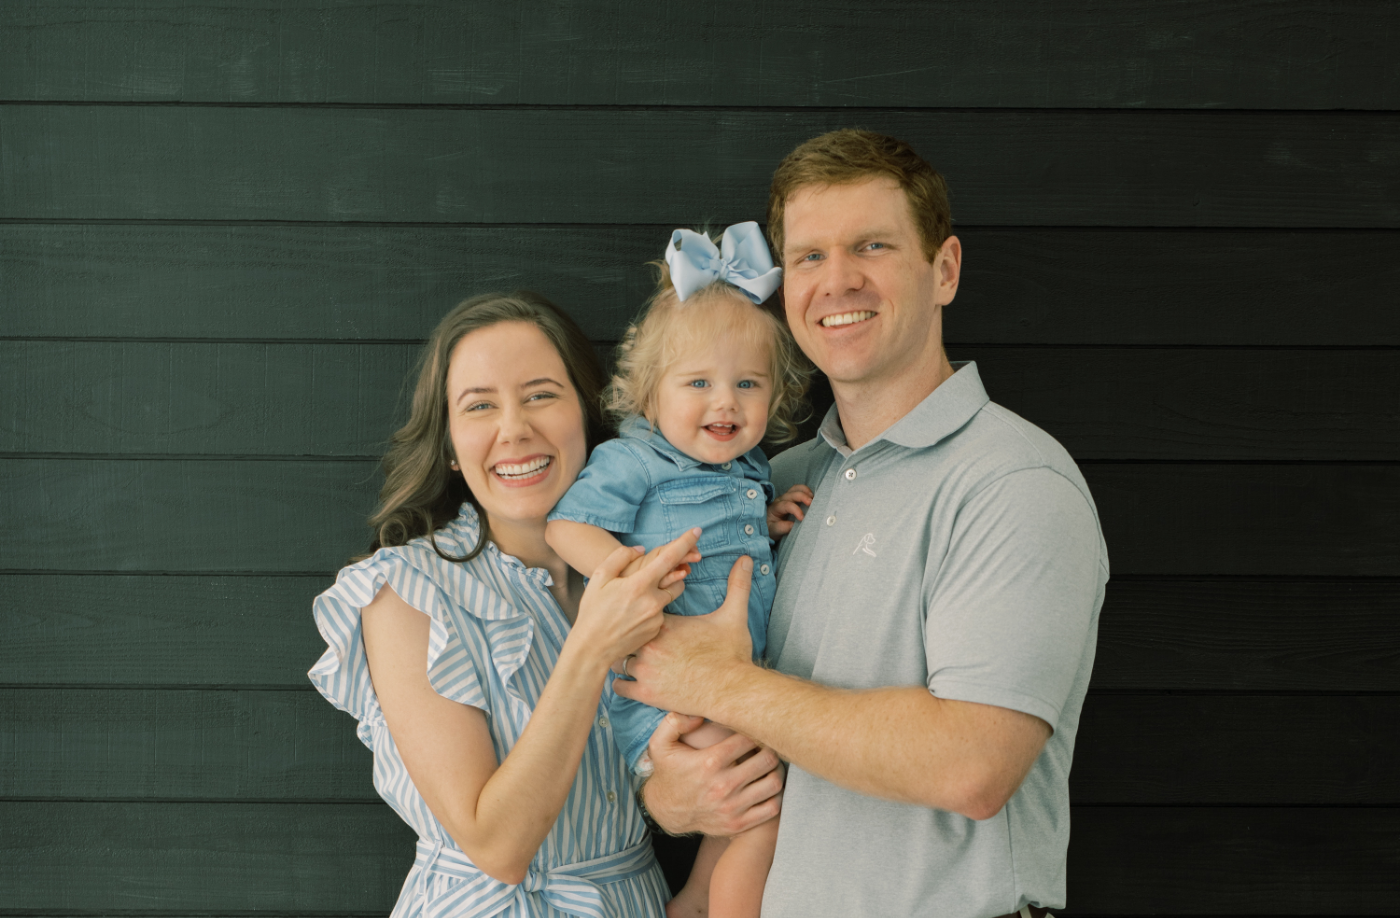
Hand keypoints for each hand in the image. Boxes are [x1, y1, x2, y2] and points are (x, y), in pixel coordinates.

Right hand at [571, 528, 700, 667]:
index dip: (685, 542)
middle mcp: (653, 601)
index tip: (698, 530)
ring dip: (661, 592)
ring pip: (669, 596)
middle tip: (655, 575)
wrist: (592, 647)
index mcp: (639, 584)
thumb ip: (620, 557)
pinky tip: (633, 615)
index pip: (669, 557)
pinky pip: (661, 612)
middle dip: (673, 573)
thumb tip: (641, 549)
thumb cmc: (593, 611)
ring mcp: (657, 617)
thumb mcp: (599, 577)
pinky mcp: (657, 629)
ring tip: (636, 599)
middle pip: (678, 579)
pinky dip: (652, 609)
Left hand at [613, 555, 753, 715]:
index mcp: (666, 624)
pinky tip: (633, 680)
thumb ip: (737, 585)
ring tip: (635, 660)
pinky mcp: (646, 694)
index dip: (642, 614)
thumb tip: (746, 559)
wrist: (732, 691)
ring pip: (619, 660)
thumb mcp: (734, 616)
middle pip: (625, 634)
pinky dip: (623, 683)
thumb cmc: (732, 655)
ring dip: (626, 660)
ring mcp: (646, 671)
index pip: (641, 610)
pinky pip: (619, 686)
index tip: (646, 618)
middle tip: (634, 639)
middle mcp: (651, 645)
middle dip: (630, 636)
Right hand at [641, 713, 783, 836]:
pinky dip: (776, 795)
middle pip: (767, 759)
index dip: (754, 731)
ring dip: (776, 771)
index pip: (749, 739)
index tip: (752, 730)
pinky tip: (766, 786)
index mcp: (709, 762)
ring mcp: (732, 807)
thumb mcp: (661, 744)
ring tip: (769, 764)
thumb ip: (675, 721)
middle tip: (766, 745)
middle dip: (770, 748)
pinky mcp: (738, 824)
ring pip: (774, 783)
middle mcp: (723, 786)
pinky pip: (772, 808)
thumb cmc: (669, 772)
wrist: (666, 811)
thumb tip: (699, 714)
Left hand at [767, 484, 812, 537]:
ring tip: (813, 498)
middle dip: (802, 497)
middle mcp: (780, 500)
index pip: (786, 505)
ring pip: (795, 488)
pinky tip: (812, 497)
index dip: (795, 510)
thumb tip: (794, 525)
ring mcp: (786, 497)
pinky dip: (806, 491)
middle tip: (812, 504)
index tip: (802, 518)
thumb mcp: (774, 531)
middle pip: (792, 494)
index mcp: (775, 508)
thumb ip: (782, 528)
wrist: (768, 525)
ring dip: (805, 491)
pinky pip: (799, 489)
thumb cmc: (771, 528)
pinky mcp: (791, 497)